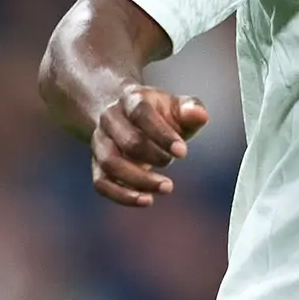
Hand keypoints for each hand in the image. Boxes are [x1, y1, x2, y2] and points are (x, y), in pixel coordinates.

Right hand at [89, 87, 209, 206]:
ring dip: (139, 180)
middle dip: (153, 156)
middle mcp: (110, 120)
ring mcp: (100, 143)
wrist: (126, 117)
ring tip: (166, 187)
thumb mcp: (175, 106)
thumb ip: (190, 109)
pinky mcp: (97, 165)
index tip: (183, 152)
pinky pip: (102, 183)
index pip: (141, 114)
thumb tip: (201, 115)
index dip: (161, 134)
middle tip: (172, 163)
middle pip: (127, 141)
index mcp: (130, 99)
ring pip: (110, 163)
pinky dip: (123, 196)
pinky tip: (146, 200)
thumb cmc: (158, 115)